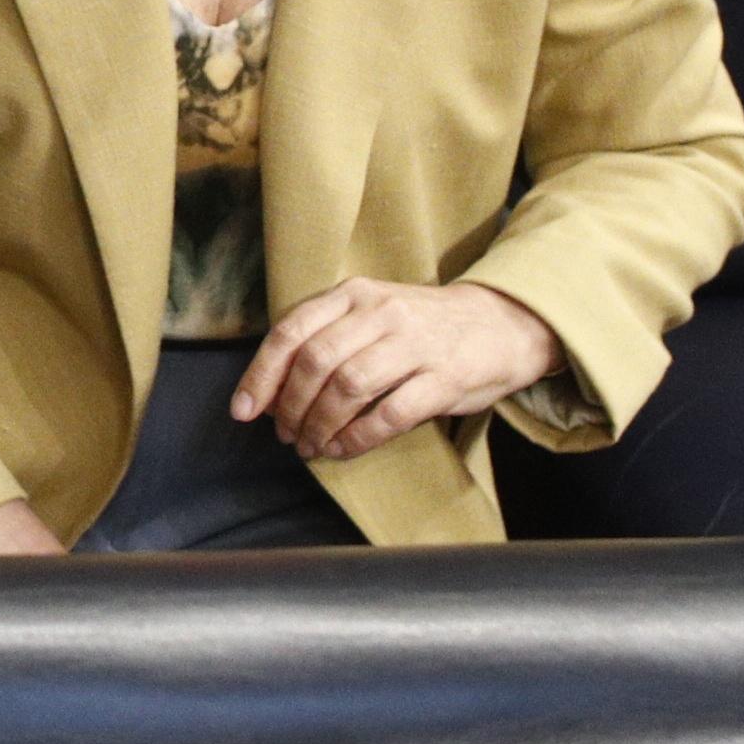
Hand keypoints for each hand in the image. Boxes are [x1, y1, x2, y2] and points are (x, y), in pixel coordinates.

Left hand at [233, 278, 561, 462]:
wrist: (500, 324)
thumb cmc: (419, 327)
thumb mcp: (370, 314)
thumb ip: (326, 339)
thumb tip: (272, 390)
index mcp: (354, 294)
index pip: (291, 331)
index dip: (261, 374)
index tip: (243, 410)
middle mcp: (381, 313)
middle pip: (315, 362)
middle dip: (290, 406)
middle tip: (284, 434)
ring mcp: (415, 343)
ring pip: (348, 387)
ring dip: (320, 425)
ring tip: (310, 446)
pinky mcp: (445, 377)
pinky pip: (390, 413)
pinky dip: (358, 437)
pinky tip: (343, 449)